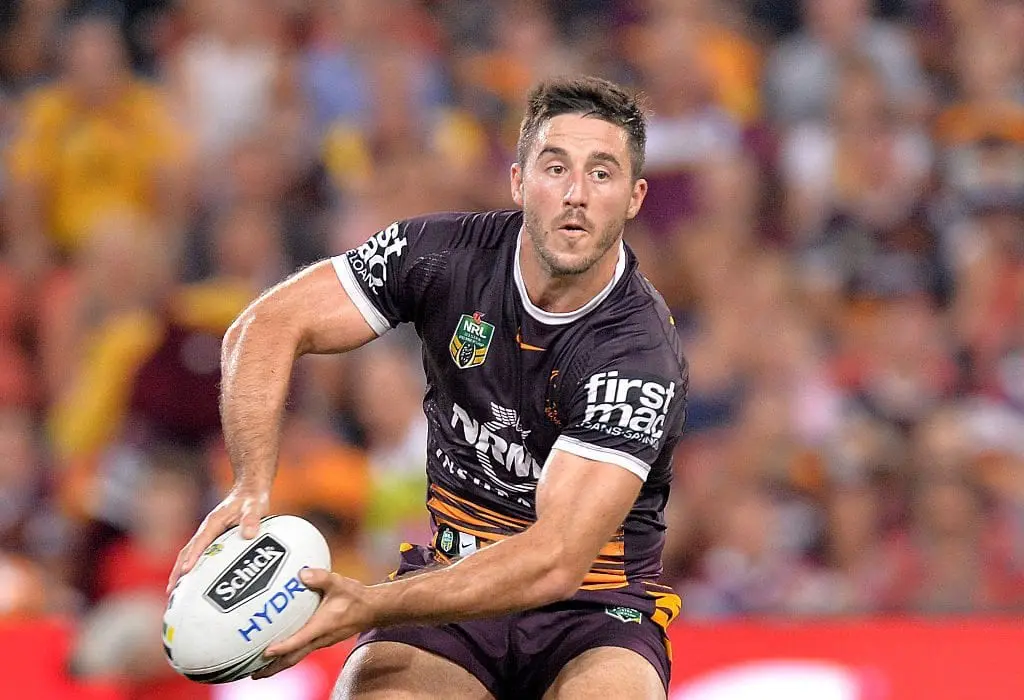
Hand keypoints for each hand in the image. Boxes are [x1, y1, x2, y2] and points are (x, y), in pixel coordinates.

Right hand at [166, 485, 269, 592]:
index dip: (193, 556)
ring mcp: (209, 534)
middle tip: (171, 591)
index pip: (200, 541)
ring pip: (190, 554)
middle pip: (188, 551)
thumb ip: (252, 518)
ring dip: (181, 571)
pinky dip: (193, 568)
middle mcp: (207, 529)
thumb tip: (248, 534)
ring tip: (175, 593)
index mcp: (214, 522)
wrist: (250, 490)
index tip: (186, 571)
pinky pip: (200, 555)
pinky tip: (193, 583)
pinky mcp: (214, 539)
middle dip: (178, 570)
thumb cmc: (252, 498)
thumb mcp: (255, 506)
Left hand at [252, 568, 373, 678]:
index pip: (299, 641)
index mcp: (322, 627)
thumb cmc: (356, 597)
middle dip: (274, 668)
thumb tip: (302, 573)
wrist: (373, 609)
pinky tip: (280, 650)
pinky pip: (302, 651)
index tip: (265, 653)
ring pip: (297, 657)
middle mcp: (320, 638)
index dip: (282, 648)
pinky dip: (289, 654)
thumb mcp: (339, 583)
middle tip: (254, 674)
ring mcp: (322, 641)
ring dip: (279, 664)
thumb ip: (321, 577)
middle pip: (293, 658)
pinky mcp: (323, 639)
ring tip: (261, 668)